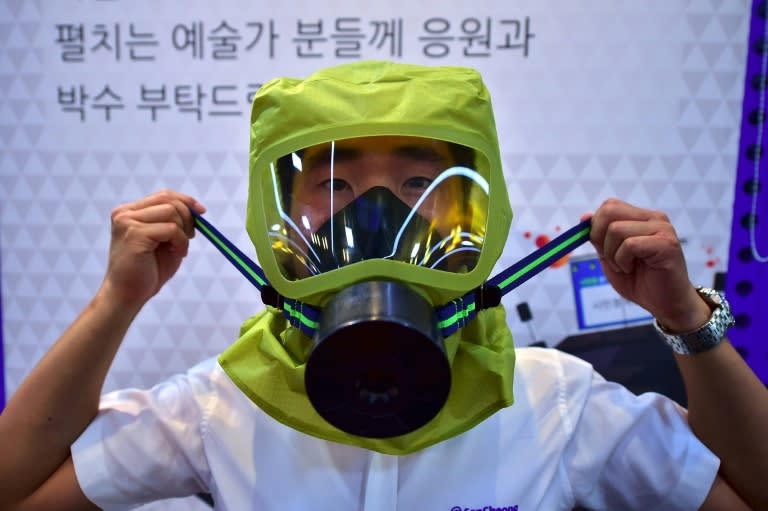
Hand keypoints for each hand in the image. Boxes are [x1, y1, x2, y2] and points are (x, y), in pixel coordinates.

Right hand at [99, 190, 205, 308]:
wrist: (127, 295)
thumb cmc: (147, 271)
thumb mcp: (164, 241)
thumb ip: (175, 223)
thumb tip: (197, 210)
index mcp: (129, 212)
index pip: (162, 195)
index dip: (185, 200)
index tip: (201, 211)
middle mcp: (124, 214)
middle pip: (168, 200)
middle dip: (187, 217)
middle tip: (190, 237)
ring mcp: (127, 223)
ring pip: (171, 212)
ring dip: (184, 232)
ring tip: (180, 249)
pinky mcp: (135, 235)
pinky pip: (171, 229)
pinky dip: (181, 241)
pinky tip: (178, 254)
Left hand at [586, 198, 710, 332]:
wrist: (666, 304)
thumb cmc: (639, 281)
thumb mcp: (610, 256)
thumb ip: (598, 236)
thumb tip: (585, 216)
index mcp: (640, 217)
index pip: (609, 206)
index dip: (595, 228)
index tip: (602, 249)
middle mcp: (653, 218)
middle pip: (609, 211)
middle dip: (599, 238)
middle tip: (611, 258)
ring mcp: (662, 229)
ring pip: (616, 229)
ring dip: (612, 254)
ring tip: (625, 267)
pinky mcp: (666, 244)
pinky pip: (629, 245)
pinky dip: (622, 261)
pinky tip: (631, 269)